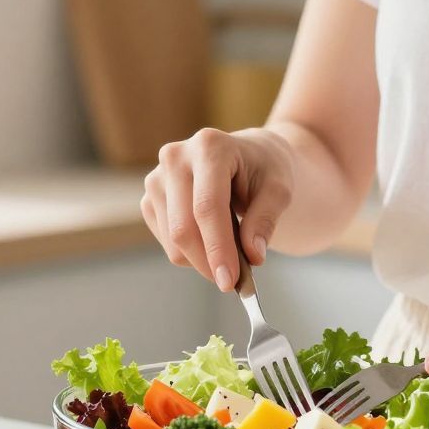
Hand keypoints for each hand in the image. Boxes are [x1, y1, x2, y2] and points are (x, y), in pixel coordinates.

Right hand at [141, 127, 295, 290]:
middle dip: (208, 262)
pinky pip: (167, 242)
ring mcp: (156, 178)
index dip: (217, 248)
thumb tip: (253, 255)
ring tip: (230, 250)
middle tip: (233, 281)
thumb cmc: (264, 170)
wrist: (246, 158)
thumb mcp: (279, 190)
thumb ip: (266, 220)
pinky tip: (211, 239)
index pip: (207, 207)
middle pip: (184, 227)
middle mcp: (175, 158)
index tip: (229, 281)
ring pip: (173, 240)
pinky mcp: (149, 199)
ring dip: (202, 259)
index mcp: (210, 147)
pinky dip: (191, 253)